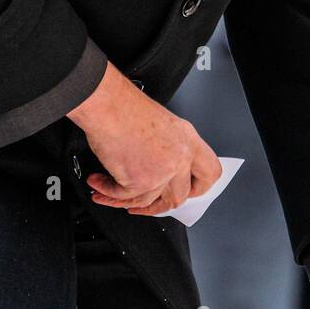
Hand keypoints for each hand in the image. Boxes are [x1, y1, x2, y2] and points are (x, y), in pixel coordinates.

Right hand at [67, 62, 221, 214]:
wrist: (108, 104)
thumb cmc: (126, 107)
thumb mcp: (162, 123)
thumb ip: (169, 148)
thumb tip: (160, 166)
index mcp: (188, 141)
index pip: (210, 173)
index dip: (199, 187)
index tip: (188, 190)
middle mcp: (179, 158)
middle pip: (180, 196)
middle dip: (160, 204)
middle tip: (146, 204)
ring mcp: (161, 172)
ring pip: (149, 201)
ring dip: (127, 201)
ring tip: (110, 191)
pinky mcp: (140, 181)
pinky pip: (123, 197)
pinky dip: (107, 193)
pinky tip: (99, 183)